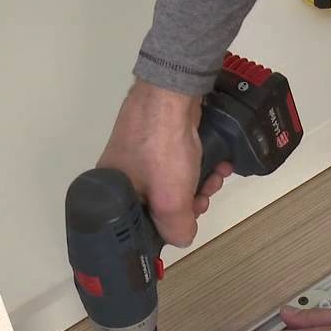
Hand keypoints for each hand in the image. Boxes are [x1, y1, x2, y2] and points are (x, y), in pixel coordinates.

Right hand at [98, 80, 232, 245]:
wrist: (171, 93)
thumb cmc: (162, 149)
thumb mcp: (170, 199)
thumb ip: (176, 227)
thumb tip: (182, 237)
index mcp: (112, 190)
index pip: (137, 223)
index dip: (166, 226)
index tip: (187, 221)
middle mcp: (123, 172)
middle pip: (159, 203)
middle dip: (189, 203)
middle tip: (204, 198)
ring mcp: (141, 153)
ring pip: (174, 182)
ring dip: (201, 184)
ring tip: (216, 177)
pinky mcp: (160, 138)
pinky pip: (180, 162)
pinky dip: (201, 166)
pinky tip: (218, 163)